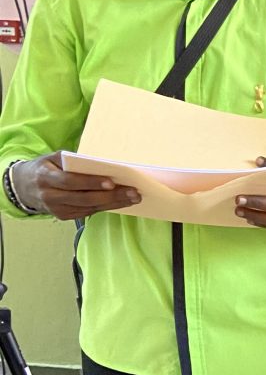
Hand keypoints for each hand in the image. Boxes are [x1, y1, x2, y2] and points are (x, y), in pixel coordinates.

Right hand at [11, 153, 139, 219]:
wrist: (24, 186)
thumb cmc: (45, 167)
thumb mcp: (53, 158)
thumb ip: (73, 161)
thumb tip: (101, 165)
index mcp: (45, 177)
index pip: (70, 181)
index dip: (91, 182)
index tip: (111, 181)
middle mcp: (50, 196)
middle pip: (83, 198)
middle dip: (110, 196)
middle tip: (132, 192)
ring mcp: (56, 209)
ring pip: (88, 208)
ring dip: (113, 204)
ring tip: (133, 198)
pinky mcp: (63, 216)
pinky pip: (87, 212)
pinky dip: (105, 207)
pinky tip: (120, 202)